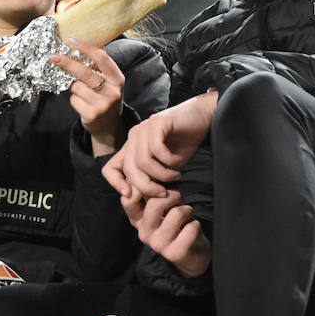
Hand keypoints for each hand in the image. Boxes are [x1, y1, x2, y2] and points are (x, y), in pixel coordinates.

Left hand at [50, 37, 124, 153]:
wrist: (109, 126)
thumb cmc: (106, 97)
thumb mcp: (110, 81)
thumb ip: (101, 65)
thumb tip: (89, 40)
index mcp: (118, 79)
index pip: (102, 58)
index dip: (86, 47)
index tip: (71, 40)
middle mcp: (112, 91)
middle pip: (85, 72)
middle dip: (68, 62)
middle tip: (54, 57)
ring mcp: (103, 105)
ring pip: (76, 87)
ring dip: (74, 87)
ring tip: (82, 92)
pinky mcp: (92, 115)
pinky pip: (74, 100)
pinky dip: (74, 99)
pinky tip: (82, 103)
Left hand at [102, 91, 217, 199]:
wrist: (204, 118)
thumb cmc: (185, 142)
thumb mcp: (165, 166)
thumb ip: (151, 178)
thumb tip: (139, 197)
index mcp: (132, 147)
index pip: (110, 168)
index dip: (116, 184)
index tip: (130, 197)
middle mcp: (134, 137)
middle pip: (128, 169)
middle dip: (145, 187)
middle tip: (163, 193)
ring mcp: (144, 128)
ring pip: (142, 162)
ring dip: (161, 175)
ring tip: (176, 175)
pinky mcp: (157, 122)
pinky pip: (157, 149)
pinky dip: (170, 161)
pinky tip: (179, 161)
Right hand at [120, 187, 210, 276]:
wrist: (192, 254)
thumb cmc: (177, 224)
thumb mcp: (162, 209)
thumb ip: (152, 194)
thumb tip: (148, 172)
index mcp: (137, 220)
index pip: (128, 199)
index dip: (143, 186)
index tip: (161, 188)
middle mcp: (143, 233)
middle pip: (155, 203)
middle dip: (174, 196)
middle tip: (180, 202)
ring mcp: (157, 245)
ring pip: (176, 213)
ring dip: (188, 210)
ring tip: (188, 217)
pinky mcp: (174, 254)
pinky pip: (190, 228)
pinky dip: (196, 224)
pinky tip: (192, 229)